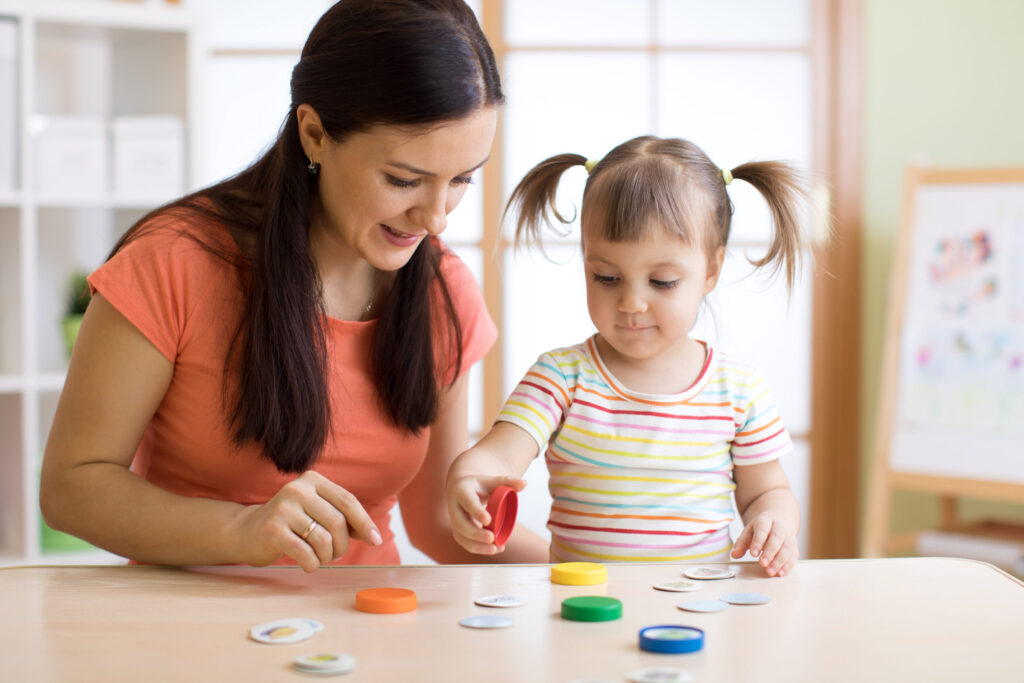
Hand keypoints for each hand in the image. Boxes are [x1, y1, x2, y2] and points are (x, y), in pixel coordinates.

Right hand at [233, 471, 382, 571]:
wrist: (246, 531)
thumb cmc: (291, 523)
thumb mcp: (316, 511)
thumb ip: (342, 518)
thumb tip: (373, 535)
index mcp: (312, 480)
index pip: (347, 501)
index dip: (365, 523)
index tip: (376, 541)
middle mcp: (297, 489)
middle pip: (338, 522)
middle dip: (342, 545)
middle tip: (336, 555)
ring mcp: (283, 509)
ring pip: (323, 540)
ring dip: (327, 557)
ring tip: (320, 558)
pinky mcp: (272, 530)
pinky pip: (305, 553)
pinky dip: (312, 564)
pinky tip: (308, 564)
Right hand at [446, 474, 525, 554]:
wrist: (461, 490)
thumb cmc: (479, 486)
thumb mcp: (491, 481)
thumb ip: (507, 481)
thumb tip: (524, 483)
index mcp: (462, 491)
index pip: (468, 502)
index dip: (477, 511)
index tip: (488, 520)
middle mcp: (455, 508)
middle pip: (460, 523)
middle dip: (475, 533)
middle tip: (491, 538)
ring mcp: (456, 521)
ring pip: (461, 536)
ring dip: (477, 545)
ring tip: (494, 549)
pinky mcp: (459, 531)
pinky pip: (465, 543)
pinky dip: (478, 549)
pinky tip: (494, 550)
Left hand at [730, 513, 797, 576]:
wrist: (779, 519)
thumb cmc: (761, 528)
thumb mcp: (749, 531)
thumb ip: (741, 543)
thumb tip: (734, 554)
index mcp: (766, 521)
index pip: (762, 530)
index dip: (758, 542)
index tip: (753, 554)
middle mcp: (779, 528)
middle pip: (777, 538)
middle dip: (770, 552)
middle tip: (762, 564)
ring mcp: (789, 536)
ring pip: (787, 548)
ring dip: (779, 561)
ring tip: (770, 572)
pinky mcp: (794, 546)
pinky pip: (793, 556)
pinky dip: (788, 565)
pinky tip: (781, 573)